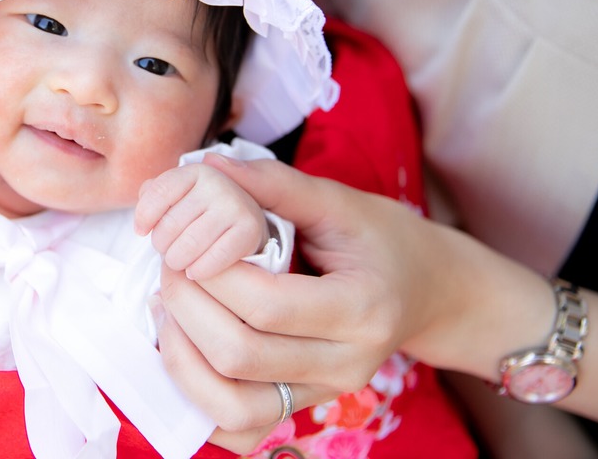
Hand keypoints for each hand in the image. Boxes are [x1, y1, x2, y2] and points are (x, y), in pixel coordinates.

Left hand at [135, 160, 268, 280]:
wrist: (246, 224)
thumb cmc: (202, 213)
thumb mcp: (179, 196)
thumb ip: (155, 192)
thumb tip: (143, 194)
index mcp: (195, 172)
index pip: (158, 192)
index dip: (143, 216)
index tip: (140, 231)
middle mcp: (217, 183)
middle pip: (169, 224)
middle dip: (161, 245)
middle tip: (167, 250)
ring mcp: (235, 205)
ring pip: (187, 246)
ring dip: (176, 261)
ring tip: (179, 261)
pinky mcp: (249, 230)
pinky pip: (212, 260)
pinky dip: (197, 271)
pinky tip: (194, 271)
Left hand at [157, 155, 548, 445]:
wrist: (427, 290)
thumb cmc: (380, 240)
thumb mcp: (337, 201)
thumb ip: (273, 184)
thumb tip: (207, 168)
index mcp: (361, 308)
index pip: (265, 305)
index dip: (211, 273)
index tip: (187, 241)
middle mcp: (346, 364)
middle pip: (239, 355)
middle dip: (187, 306)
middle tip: (170, 267)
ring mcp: (324, 392)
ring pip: (231, 404)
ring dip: (182, 355)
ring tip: (170, 307)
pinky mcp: (303, 407)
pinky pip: (239, 429)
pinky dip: (199, 396)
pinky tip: (187, 349)